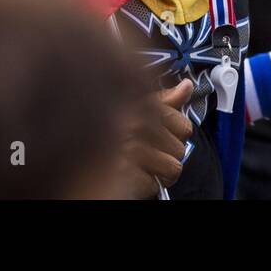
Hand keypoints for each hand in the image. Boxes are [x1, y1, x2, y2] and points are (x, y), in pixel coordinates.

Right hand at [119, 78, 193, 197]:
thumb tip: (187, 85)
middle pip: (180, 147)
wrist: (84, 173)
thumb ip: (163, 101)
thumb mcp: (137, 111)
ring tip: (144, 167)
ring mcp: (127, 145)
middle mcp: (131, 120)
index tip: (160, 137)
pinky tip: (133, 176)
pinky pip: (155, 183)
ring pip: (173, 166)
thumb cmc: (112, 141)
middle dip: (169, 155)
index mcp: (136, 102)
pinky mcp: (124, 170)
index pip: (182, 124)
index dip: (176, 135)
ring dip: (161, 173)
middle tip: (151, 155)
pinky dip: (146, 185)